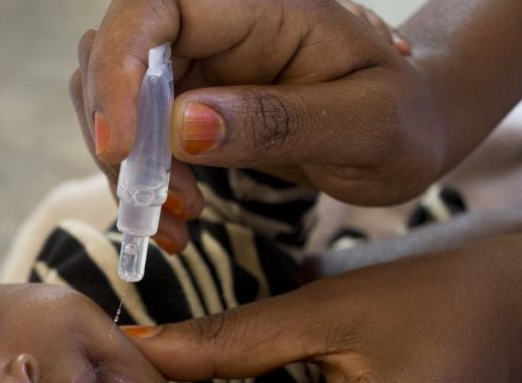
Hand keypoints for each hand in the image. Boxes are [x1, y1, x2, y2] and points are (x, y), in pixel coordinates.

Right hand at [69, 0, 440, 252]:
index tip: (122, 147)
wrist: (408, 136)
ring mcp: (198, 62)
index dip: (120, 68)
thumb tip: (181, 125)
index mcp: (262, 4)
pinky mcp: (188, 101)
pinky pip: (136, 134)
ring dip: (129, 169)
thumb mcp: (365, 127)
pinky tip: (178, 220)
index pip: (156, 6)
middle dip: (125, 136)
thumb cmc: (403, 122)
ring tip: (179, 221)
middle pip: (116, 53)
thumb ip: (280, 122)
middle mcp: (218, 23)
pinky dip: (141, 183)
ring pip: (114, 97)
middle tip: (167, 203)